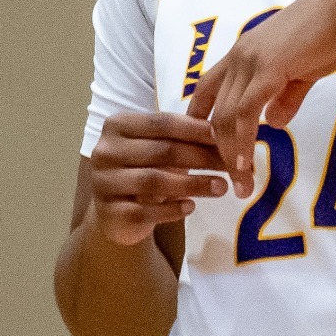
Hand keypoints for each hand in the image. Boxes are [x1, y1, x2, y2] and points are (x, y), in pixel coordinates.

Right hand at [88, 112, 228, 245]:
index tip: (226, 137)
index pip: (163, 122)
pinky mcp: (109, 213)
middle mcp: (105, 151)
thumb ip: (185, 139)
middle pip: (162, 151)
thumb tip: (230, 134)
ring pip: (154, 180)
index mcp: (118, 125)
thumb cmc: (145, 170)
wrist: (116, 213)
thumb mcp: (160, 150)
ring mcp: (103, 183)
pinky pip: (146, 211)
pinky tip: (192, 207)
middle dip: (202, 158)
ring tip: (221, 187)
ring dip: (194, 184)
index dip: (197, 129)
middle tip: (231, 165)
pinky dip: (173, 209)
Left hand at [186, 0, 335, 196]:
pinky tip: (245, 164)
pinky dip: (243, 141)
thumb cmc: (329, 33)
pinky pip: (247, 112)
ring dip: (232, 154)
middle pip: (215, 112)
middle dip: (219, 151)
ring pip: (227, 117)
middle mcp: (238, 57)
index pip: (208, 90)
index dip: (201, 120)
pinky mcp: (267, 69)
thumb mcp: (303, 70)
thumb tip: (275, 122)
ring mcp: (250, 61)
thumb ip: (286, 96)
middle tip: (233, 181)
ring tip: (242, 183)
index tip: (204, 149)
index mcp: (243, 54)